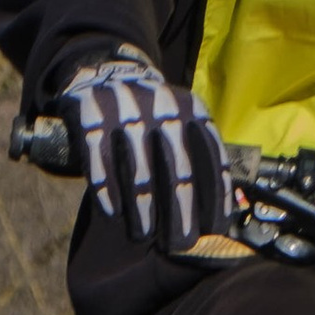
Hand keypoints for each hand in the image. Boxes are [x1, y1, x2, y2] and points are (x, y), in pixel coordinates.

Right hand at [62, 54, 227, 254]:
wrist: (108, 71)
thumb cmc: (154, 113)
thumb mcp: (184, 119)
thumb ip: (201, 155)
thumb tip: (222, 212)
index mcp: (192, 110)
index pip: (212, 159)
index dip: (216, 197)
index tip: (216, 230)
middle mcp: (163, 108)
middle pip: (178, 170)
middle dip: (181, 213)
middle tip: (181, 244)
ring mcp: (127, 111)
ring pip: (139, 171)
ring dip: (143, 208)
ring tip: (144, 235)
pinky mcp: (92, 116)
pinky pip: (101, 161)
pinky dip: (108, 190)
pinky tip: (114, 212)